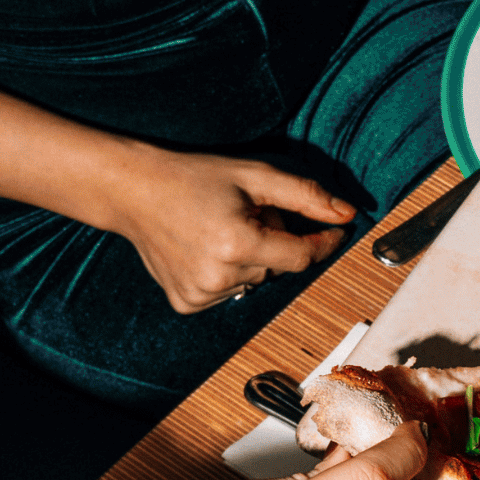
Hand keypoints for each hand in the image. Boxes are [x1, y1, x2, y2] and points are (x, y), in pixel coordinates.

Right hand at [106, 146, 356, 313]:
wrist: (134, 191)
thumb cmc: (192, 177)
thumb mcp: (254, 176)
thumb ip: (305, 196)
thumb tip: (346, 214)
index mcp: (237, 244)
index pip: (303, 256)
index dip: (323, 242)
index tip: (334, 230)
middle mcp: (218, 276)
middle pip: (279, 266)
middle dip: (276, 240)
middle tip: (248, 213)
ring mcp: (200, 294)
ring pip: (256, 279)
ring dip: (252, 257)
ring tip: (222, 228)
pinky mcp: (187, 303)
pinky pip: (230, 291)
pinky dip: (228, 272)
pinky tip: (206, 249)